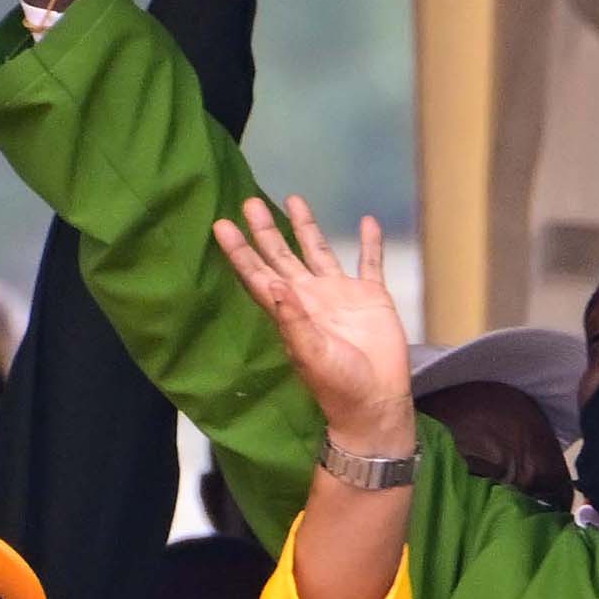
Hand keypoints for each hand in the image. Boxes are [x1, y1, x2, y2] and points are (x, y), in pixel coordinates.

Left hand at [209, 197, 414, 455]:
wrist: (375, 400)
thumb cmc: (339, 384)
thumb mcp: (312, 355)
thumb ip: (293, 320)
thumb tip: (274, 284)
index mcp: (290, 311)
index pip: (258, 274)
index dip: (240, 251)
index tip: (222, 225)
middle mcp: (311, 297)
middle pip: (282, 256)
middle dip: (266, 231)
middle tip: (250, 202)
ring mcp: (340, 295)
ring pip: (319, 252)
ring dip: (307, 227)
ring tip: (294, 198)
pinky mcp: (371, 297)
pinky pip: (370, 263)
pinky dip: (370, 243)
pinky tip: (367, 221)